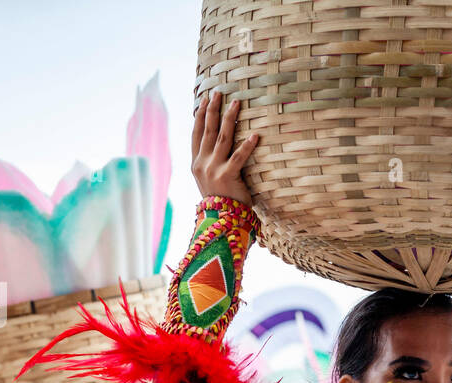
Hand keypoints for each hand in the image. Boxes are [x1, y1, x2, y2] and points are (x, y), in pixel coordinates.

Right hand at [191, 90, 257, 206]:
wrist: (221, 221)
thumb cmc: (220, 200)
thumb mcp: (209, 180)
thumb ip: (210, 162)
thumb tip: (217, 144)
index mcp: (196, 163)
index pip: (196, 133)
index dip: (200, 115)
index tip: (205, 99)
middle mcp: (202, 164)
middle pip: (207, 130)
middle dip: (212, 109)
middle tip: (219, 92)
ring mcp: (213, 170)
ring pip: (222, 138)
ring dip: (229, 118)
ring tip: (237, 103)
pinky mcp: (227, 177)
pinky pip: (238, 158)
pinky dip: (247, 146)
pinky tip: (255, 135)